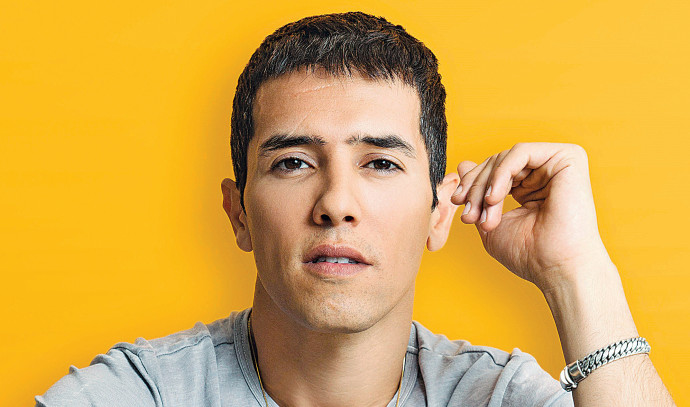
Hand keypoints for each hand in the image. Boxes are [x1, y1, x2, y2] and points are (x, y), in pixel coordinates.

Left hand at [450, 142, 612, 292]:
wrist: (557, 269)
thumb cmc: (530, 253)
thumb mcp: (490, 220)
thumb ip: (477, 193)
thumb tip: (463, 163)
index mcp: (531, 184)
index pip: (493, 170)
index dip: (471, 184)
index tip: (458, 203)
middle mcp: (545, 171)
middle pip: (496, 162)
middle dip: (476, 187)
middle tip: (468, 214)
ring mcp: (557, 163)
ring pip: (505, 158)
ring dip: (486, 185)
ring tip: (485, 214)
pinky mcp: (568, 157)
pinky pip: (521, 152)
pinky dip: (501, 174)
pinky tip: (494, 198)